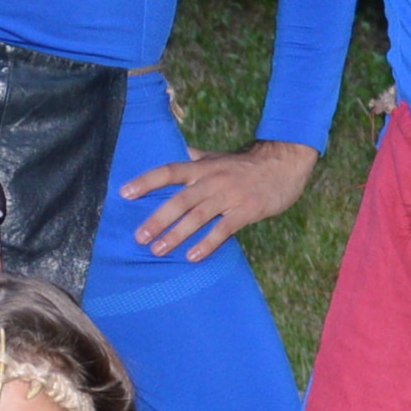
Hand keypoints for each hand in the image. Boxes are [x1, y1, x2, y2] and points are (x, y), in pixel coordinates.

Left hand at [118, 139, 313, 261]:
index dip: (146, 181)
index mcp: (203, 167)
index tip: (125, 193)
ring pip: (198, 215)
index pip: (169, 171)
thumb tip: (175, 153)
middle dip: (158, 218)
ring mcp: (230, 194)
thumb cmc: (246, 164)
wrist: (285, 162)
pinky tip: (193, 256)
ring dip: (177, 234)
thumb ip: (196, 158)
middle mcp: (213, 179)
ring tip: (158, 250)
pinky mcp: (247, 209)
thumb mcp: (218, 157)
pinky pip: (224, 228)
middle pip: (180, 199)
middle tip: (139, 237)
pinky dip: (208, 243)